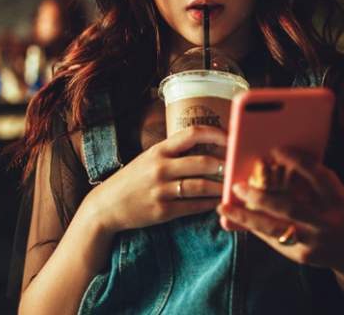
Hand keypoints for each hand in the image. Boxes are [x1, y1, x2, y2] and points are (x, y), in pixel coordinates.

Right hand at [83, 126, 226, 234]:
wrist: (106, 206)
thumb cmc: (133, 179)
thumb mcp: (149, 158)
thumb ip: (173, 152)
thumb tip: (206, 146)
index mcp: (159, 150)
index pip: (192, 133)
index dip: (216, 134)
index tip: (232, 137)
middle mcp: (160, 168)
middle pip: (202, 161)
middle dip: (224, 164)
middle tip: (237, 166)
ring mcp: (162, 190)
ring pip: (201, 186)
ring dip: (221, 187)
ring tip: (233, 186)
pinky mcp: (163, 211)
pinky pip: (193, 206)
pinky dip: (209, 204)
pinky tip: (218, 202)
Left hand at [217, 148, 343, 273]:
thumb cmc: (335, 212)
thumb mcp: (332, 194)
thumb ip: (309, 180)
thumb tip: (273, 159)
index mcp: (338, 199)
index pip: (319, 175)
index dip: (298, 161)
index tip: (275, 150)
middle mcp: (328, 220)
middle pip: (290, 207)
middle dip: (260, 196)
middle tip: (238, 186)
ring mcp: (315, 240)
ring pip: (275, 228)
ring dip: (246, 217)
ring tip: (224, 208)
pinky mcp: (302, 255)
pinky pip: (272, 240)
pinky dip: (253, 227)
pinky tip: (236, 220)